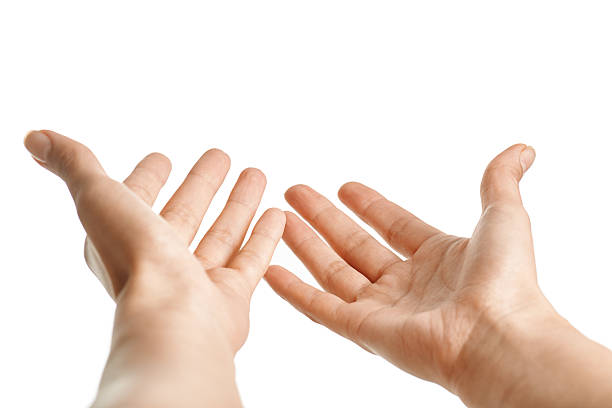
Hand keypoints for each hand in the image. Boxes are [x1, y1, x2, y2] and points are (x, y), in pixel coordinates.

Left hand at [24, 130, 284, 406]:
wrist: (176, 319)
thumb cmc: (136, 260)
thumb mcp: (100, 199)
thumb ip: (77, 166)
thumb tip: (36, 138)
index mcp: (125, 239)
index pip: (137, 200)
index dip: (147, 177)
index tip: (161, 157)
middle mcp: (160, 261)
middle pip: (186, 213)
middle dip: (203, 183)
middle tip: (221, 155)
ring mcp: (196, 280)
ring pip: (221, 233)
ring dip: (238, 203)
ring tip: (256, 173)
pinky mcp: (230, 295)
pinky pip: (249, 259)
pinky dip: (262, 237)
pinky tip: (276, 213)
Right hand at [266, 144, 611, 406]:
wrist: (497, 338)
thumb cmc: (506, 282)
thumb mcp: (503, 216)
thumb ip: (500, 181)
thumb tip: (522, 149)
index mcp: (438, 259)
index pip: (394, 226)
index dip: (369, 206)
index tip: (344, 187)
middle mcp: (407, 285)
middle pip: (354, 245)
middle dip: (323, 218)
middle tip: (295, 193)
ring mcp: (383, 309)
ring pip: (333, 271)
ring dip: (304, 244)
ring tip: (277, 218)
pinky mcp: (363, 331)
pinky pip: (320, 308)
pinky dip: (293, 291)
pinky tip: (270, 269)